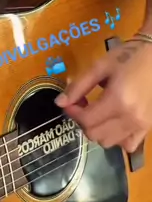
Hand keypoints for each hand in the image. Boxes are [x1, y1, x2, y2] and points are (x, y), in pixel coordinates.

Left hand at [54, 38, 151, 152]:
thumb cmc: (128, 56)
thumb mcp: (100, 66)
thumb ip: (79, 86)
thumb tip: (59, 102)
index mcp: (117, 101)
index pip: (86, 120)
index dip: (72, 112)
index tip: (68, 102)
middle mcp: (130, 118)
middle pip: (95, 134)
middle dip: (82, 121)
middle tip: (82, 105)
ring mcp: (141, 125)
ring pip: (109, 142)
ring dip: (97, 130)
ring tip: (97, 112)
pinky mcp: (149, 127)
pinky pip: (128, 144)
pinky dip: (116, 138)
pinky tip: (114, 122)